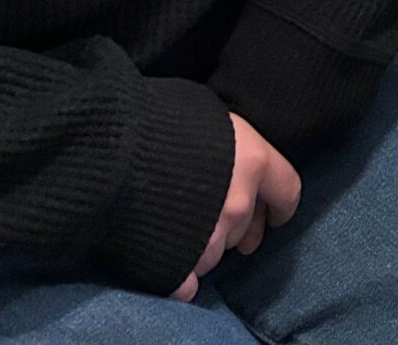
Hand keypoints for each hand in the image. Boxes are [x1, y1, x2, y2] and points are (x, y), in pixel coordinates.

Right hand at [170, 113, 301, 302]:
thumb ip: (231, 144)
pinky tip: (169, 257)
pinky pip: (187, 282)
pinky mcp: (177, 267)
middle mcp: (237, 204)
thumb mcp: (209, 116)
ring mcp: (208, 240)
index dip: (280, 203)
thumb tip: (231, 154)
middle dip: (239, 226)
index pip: (287, 192)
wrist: (109, 147)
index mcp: (252, 162)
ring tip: (183, 227)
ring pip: (216, 254)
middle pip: (247, 227)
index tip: (274, 211)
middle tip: (222, 221)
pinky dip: (179, 272)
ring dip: (204, 244)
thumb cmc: (159, 116)